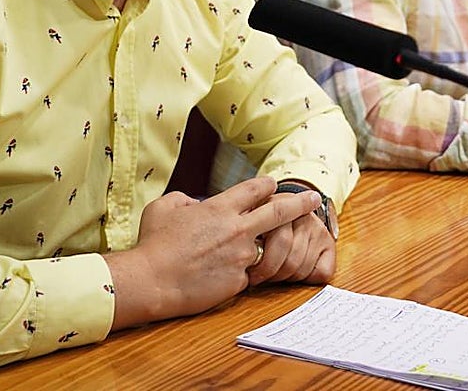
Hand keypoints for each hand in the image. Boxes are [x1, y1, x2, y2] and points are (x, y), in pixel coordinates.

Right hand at [105, 176, 321, 328]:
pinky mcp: (239, 282)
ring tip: (251, 251)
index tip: (274, 184)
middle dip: (300, 203)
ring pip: (263, 249)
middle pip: (279, 212)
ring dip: (259, 248)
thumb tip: (194, 203)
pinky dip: (238, 273)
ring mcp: (241, 257)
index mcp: (221, 208)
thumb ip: (184, 199)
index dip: (267, 185)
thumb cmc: (154, 243)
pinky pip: (247, 275)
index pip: (256, 189)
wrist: (152, 281)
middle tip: (315, 199)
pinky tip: (218, 276)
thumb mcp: (164, 207)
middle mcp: (237, 230)